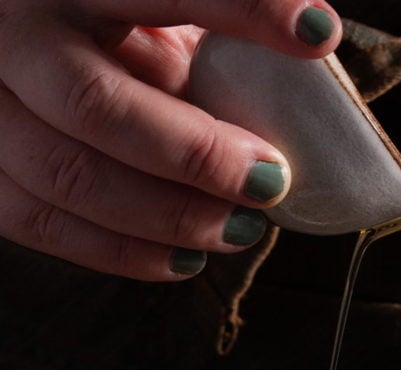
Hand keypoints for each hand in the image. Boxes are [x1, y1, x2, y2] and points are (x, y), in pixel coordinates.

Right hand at [0, 1, 340, 279]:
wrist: (22, 58)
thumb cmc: (106, 38)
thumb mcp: (156, 18)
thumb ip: (210, 38)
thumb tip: (310, 73)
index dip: (244, 8)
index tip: (316, 36)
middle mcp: (15, 35)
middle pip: (95, 105)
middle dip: (195, 155)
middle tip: (270, 180)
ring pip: (67, 176)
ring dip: (169, 217)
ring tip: (241, 229)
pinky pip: (42, 224)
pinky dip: (122, 253)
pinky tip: (185, 259)